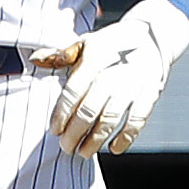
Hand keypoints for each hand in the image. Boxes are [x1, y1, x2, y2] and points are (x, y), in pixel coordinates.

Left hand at [30, 0, 188, 156]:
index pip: (72, 93)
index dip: (62, 114)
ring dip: (95, 140)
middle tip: (66, 147)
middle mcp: (114, 74)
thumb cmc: (112, 43)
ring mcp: (133, 86)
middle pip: (89, 111)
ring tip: (84, 152)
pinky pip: (137, 122)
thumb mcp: (85, 42)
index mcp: (94, 60)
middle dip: (75, 133)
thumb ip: (60, 54)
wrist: (153, 35)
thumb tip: (35, 59)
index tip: (54, 130)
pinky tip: (114, 148)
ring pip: (111, 119)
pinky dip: (126, 138)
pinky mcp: (150, 95)